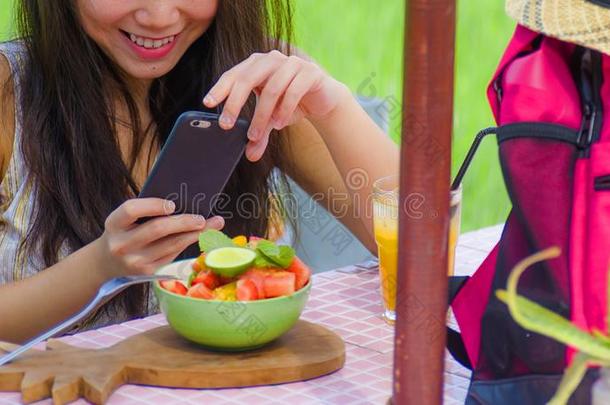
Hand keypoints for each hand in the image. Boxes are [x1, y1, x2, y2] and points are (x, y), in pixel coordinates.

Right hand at [95, 198, 223, 278]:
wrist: (107, 263)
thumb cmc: (124, 232)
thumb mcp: (125, 220)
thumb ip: (145, 211)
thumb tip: (183, 201)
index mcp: (114, 224)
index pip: (131, 210)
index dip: (153, 205)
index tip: (173, 204)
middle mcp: (122, 244)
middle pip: (157, 229)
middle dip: (184, 221)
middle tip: (202, 217)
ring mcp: (135, 261)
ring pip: (171, 244)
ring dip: (195, 233)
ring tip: (214, 224)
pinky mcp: (148, 271)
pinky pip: (173, 254)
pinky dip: (189, 243)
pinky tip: (202, 235)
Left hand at [203, 50, 349, 160]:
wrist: (324, 99)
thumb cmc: (291, 104)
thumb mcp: (271, 120)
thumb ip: (260, 134)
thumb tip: (250, 156)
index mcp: (257, 65)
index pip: (234, 74)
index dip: (220, 88)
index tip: (207, 103)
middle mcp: (272, 59)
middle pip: (247, 79)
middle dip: (235, 103)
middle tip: (226, 126)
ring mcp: (292, 63)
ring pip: (271, 88)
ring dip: (262, 115)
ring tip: (256, 135)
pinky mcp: (310, 72)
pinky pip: (293, 90)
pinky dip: (284, 109)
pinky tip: (279, 124)